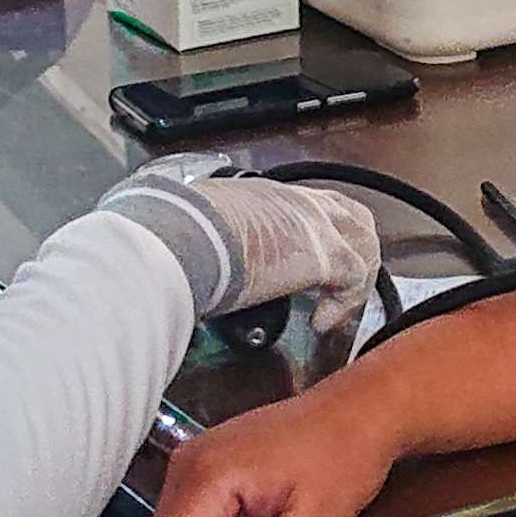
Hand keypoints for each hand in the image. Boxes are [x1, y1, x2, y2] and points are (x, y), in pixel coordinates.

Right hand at [96, 157, 382, 323]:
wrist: (177, 235)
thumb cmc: (166, 229)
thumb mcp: (176, 223)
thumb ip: (181, 234)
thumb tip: (153, 247)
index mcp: (259, 193)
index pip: (302, 205)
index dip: (311, 231)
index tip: (302, 260)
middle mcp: (292, 199)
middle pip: (347, 211)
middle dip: (351, 243)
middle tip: (339, 282)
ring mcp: (312, 222)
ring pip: (362, 238)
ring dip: (356, 273)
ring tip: (336, 307)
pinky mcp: (324, 252)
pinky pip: (355, 276)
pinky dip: (344, 303)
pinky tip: (323, 323)